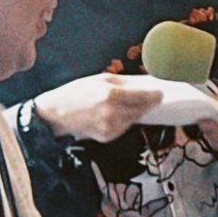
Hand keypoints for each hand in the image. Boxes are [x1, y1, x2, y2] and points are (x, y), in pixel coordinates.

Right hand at [32, 73, 161, 142]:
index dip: (155, 96)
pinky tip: (115, 113)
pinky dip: (124, 120)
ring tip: (126, 103)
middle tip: (148, 97)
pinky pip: (124, 127)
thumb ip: (126, 82)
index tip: (160, 93)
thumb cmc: (78, 92)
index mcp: (112, 96)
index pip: (145, 98)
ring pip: (135, 119)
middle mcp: (113, 114)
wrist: (57, 112)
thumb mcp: (102, 79)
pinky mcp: (108, 137)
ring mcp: (111, 128)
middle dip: (146, 103)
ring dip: (135, 112)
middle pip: (142, 109)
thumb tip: (147, 83)